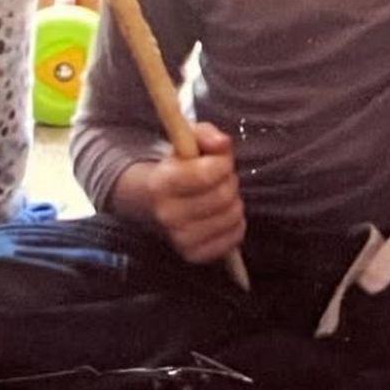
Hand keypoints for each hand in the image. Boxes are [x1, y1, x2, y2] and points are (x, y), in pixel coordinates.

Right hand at [144, 121, 245, 264]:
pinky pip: (233, 238)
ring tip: (220, 196)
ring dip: (234, 203)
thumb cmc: (179, 168)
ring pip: (231, 217)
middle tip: (222, 179)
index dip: (222, 163)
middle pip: (223, 196)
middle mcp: (166, 214)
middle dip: (230, 182)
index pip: (206, 174)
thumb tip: (222, 143)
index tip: (220, 161)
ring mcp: (179, 238)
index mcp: (161, 183)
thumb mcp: (188, 142)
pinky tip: (222, 215)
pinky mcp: (194, 255)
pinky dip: (236, 224)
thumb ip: (206, 134)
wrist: (154, 202)